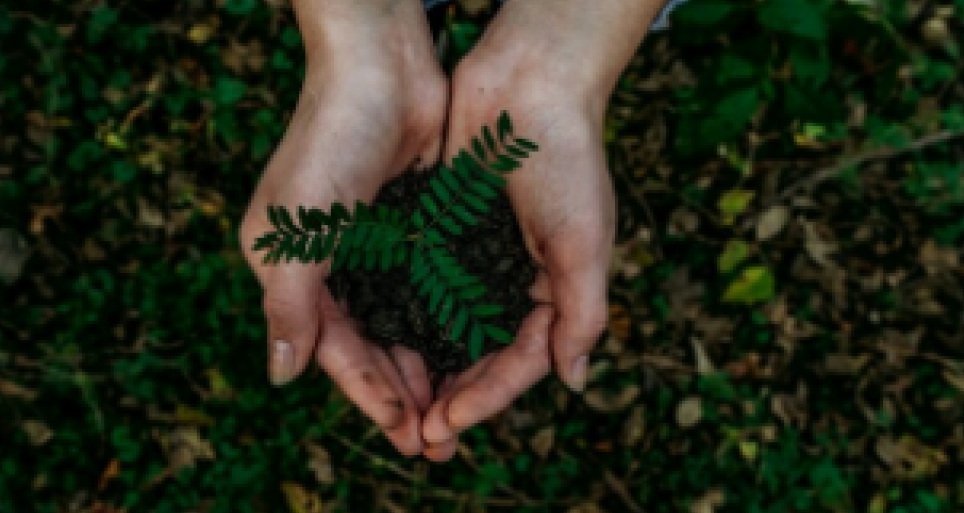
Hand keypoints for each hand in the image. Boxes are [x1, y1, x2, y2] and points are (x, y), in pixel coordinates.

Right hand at [239, 0, 448, 456]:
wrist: (381, 67)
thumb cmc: (328, 143)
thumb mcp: (296, 232)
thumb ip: (289, 306)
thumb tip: (281, 376)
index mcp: (293, 269)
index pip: (333, 348)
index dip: (367, 393)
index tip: (403, 431)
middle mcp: (332, 263)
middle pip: (370, 345)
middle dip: (402, 393)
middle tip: (436, 440)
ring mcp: (376, 246)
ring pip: (404, 323)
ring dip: (427, 366)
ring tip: (457, 410)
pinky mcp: (414, 226)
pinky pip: (431, 288)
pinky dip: (447, 322)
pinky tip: (472, 352)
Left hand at [419, 0, 664, 461]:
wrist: (528, 82)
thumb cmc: (567, 159)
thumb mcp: (585, 241)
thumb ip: (582, 312)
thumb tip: (573, 381)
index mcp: (553, 290)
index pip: (521, 360)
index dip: (489, 396)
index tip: (451, 420)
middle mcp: (512, 281)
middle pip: (480, 356)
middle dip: (453, 397)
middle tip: (419, 436)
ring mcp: (475, 258)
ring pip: (445, 329)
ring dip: (424, 368)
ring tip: (396, 405)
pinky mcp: (441, 232)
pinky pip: (420, 286)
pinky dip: (404, 317)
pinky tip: (378, 343)